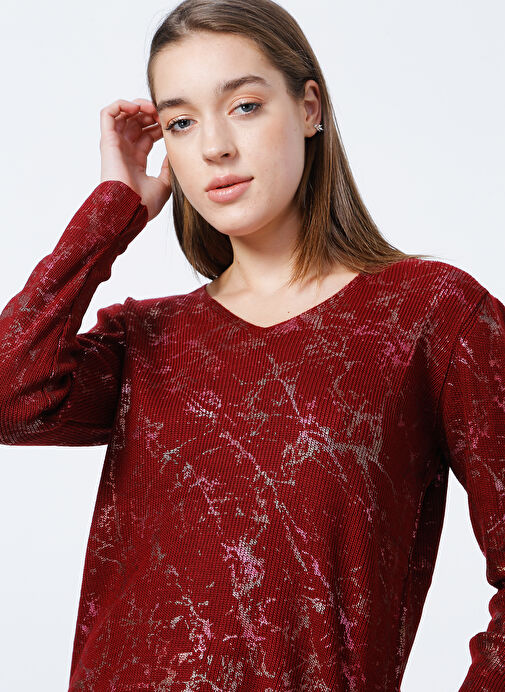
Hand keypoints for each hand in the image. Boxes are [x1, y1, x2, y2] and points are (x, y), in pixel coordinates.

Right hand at [99, 97, 171, 221]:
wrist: (129, 210)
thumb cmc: (143, 204)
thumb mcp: (164, 184)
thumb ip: (168, 168)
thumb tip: (174, 152)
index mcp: (136, 161)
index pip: (146, 135)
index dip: (158, 125)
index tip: (169, 124)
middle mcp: (125, 151)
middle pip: (136, 123)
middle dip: (150, 113)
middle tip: (162, 114)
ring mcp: (115, 145)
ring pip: (123, 115)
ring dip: (138, 106)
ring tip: (151, 108)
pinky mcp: (107, 141)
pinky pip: (108, 114)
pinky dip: (121, 105)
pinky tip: (136, 108)